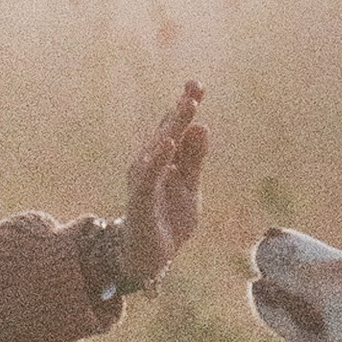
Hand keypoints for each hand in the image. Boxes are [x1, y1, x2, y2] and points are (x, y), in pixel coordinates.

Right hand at [121, 80, 207, 291]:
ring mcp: (143, 182)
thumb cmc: (168, 219)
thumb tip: (202, 128)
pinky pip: (148, 177)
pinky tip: (168, 144)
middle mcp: (149, 166)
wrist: (149, 258)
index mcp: (162, 161)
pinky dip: (157, 160)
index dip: (184, 106)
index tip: (197, 83)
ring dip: (172, 126)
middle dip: (180, 110)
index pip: (173, 129)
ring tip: (188, 106)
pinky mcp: (140, 201)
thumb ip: (194, 160)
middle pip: (166, 132)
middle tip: (195, 88)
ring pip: (157, 149)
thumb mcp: (189, 186)